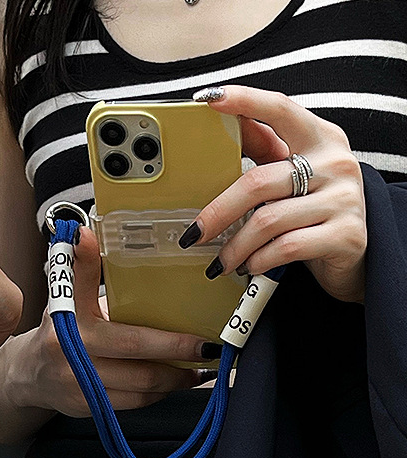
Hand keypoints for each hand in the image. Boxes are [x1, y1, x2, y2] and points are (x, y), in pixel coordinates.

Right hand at [6, 226, 218, 417]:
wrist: (29, 374)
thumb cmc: (59, 330)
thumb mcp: (67, 298)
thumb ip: (83, 271)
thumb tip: (87, 233)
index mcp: (73, 323)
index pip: (126, 330)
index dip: (166, 337)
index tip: (201, 338)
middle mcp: (73, 355)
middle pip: (140, 361)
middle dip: (180, 358)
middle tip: (208, 351)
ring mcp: (80, 385)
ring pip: (141, 387)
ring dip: (175, 380)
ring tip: (198, 370)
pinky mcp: (87, 408)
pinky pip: (133, 403)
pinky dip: (157, 394)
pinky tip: (172, 384)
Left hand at [184, 85, 366, 302]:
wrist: (355, 254)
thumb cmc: (314, 211)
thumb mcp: (296, 176)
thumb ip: (267, 154)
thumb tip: (226, 127)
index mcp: (320, 139)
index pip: (280, 109)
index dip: (245, 101)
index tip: (209, 99)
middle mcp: (336, 163)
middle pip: (257, 182)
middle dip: (217, 213)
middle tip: (195, 234)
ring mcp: (344, 199)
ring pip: (267, 221)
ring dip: (235, 247)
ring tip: (224, 260)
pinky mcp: (346, 235)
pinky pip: (285, 247)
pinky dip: (259, 261)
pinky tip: (251, 265)